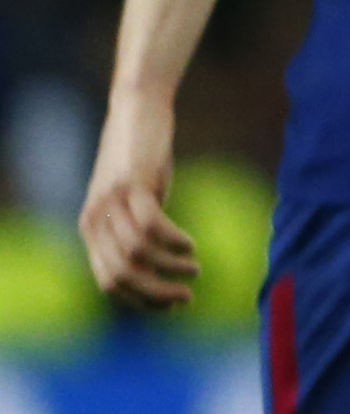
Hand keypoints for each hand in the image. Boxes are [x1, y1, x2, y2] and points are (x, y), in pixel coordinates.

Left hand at [81, 83, 198, 309]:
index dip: (140, 300)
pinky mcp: (132, 184)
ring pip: (137, 253)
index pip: (108, 282)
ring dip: (170, 268)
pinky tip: (191, 244)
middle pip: (123, 274)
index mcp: (91, 229)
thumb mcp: (134, 198)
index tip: (171, 304)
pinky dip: (173, 241)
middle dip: (155, 293)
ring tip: (194, 269)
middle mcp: (94, 220)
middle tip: (186, 297)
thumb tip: (158, 263)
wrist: (137, 108)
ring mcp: (110, 202)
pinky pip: (152, 225)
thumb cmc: (141, 155)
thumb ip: (136, 227)